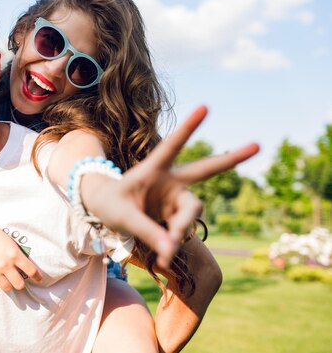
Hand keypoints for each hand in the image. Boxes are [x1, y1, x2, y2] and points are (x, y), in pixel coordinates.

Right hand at [0, 215, 42, 291]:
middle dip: (21, 283)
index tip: (39, 280)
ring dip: (9, 284)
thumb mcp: (11, 242)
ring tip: (7, 279)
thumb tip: (24, 269)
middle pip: (19, 284)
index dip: (37, 277)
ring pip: (7, 288)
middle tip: (18, 279)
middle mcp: (5, 264)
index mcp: (15, 254)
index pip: (31, 271)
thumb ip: (17, 255)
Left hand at [93, 106, 258, 268]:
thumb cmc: (110, 205)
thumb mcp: (122, 216)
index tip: (206, 107)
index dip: (189, 128)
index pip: (172, 146)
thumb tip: (172, 249)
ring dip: (181, 229)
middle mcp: (170, 180)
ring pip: (192, 212)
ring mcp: (175, 197)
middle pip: (205, 169)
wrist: (105, 211)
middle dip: (231, 159)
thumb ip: (147, 232)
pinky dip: (173, 244)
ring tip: (165, 251)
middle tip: (258, 144)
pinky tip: (163, 258)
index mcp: (153, 169)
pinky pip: (182, 230)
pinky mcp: (176, 214)